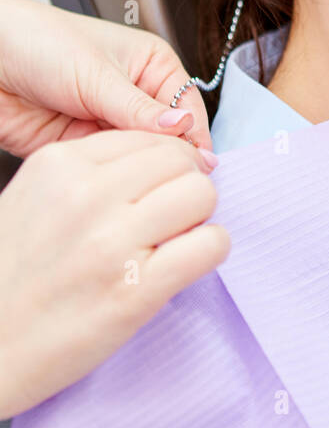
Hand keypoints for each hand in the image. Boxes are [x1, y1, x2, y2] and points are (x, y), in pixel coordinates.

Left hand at [0, 0, 213, 163]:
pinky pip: (110, 168)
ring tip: (140, 180)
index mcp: (151, 65)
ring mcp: (109, 121)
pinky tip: (113, 178)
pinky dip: (112, 176)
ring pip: (139, 157)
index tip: (200, 166)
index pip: (187, 108)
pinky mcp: (84, 145)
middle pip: (167, 138)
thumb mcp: (97, 76)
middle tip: (172, 179)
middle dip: (167, 157)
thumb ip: (140, 110)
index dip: (194, 138)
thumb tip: (182, 129)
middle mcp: (134, 94)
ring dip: (137, 168)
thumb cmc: (38, 41)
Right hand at [0, 128, 230, 417]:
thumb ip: (91, 173)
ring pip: (201, 195)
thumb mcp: (34, 199)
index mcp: (58, 165)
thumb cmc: (11, 279)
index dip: (165, 163)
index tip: (160, 188)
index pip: (149, 137)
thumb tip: (168, 159)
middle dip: (186, 185)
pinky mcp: (135, 291)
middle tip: (171, 217)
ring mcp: (112, 243)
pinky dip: (209, 250)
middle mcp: (86, 196)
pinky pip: (210, 245)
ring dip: (200, 217)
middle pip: (181, 161)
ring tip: (174, 241)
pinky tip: (183, 265)